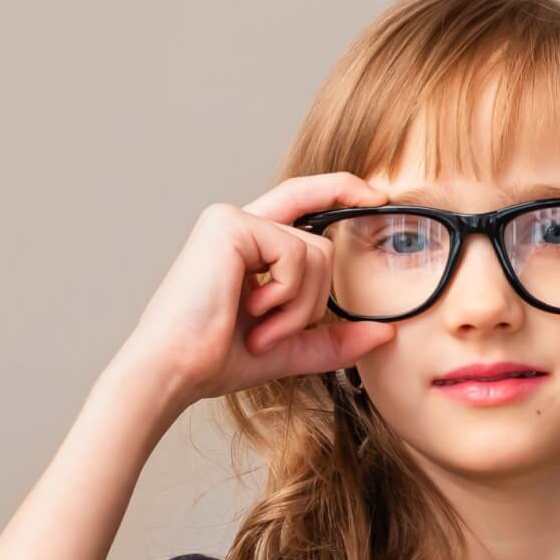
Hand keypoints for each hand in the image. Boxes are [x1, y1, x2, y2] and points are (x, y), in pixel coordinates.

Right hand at [114, 172, 397, 412]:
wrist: (174, 370)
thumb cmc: (215, 358)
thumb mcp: (288, 347)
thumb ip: (333, 339)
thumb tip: (386, 333)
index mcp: (248, 245)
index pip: (302, 201)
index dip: (339, 189)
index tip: (376, 197)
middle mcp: (239, 223)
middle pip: (322, 243)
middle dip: (313, 299)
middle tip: (272, 332)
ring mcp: (233, 220)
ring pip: (316, 252)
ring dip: (298, 305)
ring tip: (259, 328)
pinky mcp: (231, 225)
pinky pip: (297, 253)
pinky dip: (287, 293)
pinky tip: (252, 310)